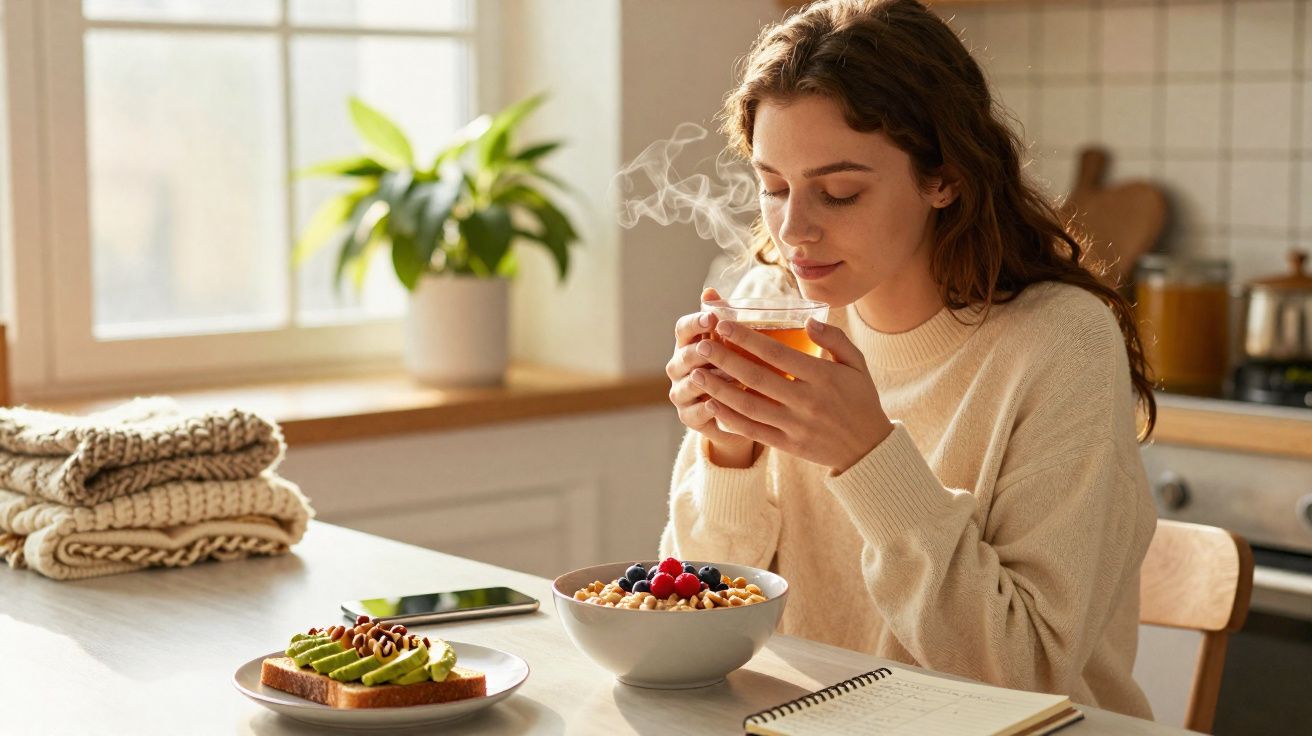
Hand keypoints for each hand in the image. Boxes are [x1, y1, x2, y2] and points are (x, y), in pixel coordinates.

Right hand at [665, 287, 757, 466]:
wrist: (734, 410)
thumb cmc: (733, 366)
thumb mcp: (731, 342)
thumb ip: (722, 318)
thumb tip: (710, 290)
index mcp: (687, 344)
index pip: (682, 329)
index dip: (695, 323)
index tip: (712, 318)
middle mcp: (678, 368)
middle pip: (683, 357)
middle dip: (699, 352)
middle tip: (713, 347)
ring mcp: (681, 393)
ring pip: (688, 385)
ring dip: (708, 380)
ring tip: (729, 376)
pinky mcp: (688, 417)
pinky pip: (694, 413)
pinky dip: (707, 408)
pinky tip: (720, 404)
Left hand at [690, 316, 893, 471]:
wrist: (869, 448)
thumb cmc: (860, 399)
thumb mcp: (857, 364)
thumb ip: (834, 339)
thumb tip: (809, 320)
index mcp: (822, 377)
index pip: (777, 354)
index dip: (747, 339)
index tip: (723, 325)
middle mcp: (807, 401)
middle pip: (757, 378)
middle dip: (725, 360)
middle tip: (701, 344)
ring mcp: (796, 426)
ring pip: (749, 406)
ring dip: (719, 390)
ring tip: (696, 374)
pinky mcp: (788, 445)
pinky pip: (754, 432)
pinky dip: (731, 419)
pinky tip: (712, 405)